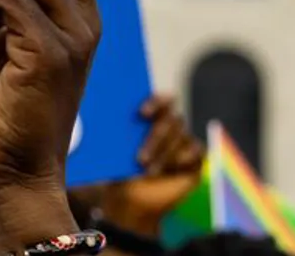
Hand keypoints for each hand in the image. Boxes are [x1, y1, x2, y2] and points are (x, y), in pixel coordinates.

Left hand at [95, 95, 202, 235]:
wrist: (129, 195)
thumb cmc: (118, 166)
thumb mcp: (111, 150)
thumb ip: (110, 134)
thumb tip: (98, 122)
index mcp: (150, 113)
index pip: (161, 99)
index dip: (155, 102)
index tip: (141, 113)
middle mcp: (171, 122)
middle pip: (171, 120)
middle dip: (155, 139)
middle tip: (139, 159)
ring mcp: (185, 139)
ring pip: (182, 138)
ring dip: (164, 156)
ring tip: (148, 172)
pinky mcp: (196, 157)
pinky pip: (196, 152)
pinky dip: (181, 161)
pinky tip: (168, 171)